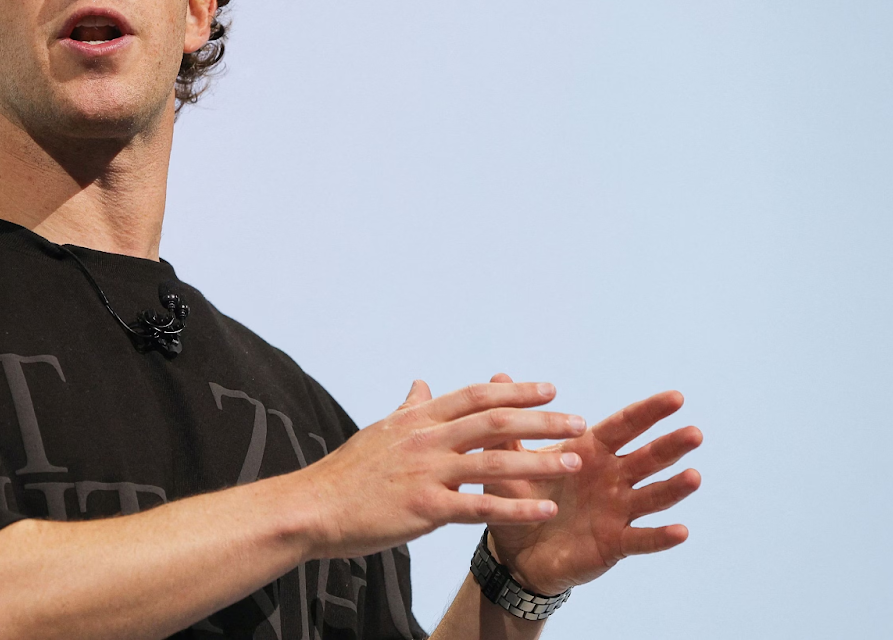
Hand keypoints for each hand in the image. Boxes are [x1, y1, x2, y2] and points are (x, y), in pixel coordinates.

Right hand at [299, 379, 588, 560]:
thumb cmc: (347, 473)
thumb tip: (422, 383)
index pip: (476, 397)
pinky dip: (516, 506)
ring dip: (540, 461)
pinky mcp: (424, 508)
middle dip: (542, 420)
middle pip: (495, 421)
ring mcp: (426, 473)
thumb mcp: (379, 431)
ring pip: (494, 461)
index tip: (550, 388)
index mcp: (417, 419)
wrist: (314, 507)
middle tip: (578, 421)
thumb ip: (408, 408)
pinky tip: (545, 509)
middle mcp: (426, 439)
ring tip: (574, 462)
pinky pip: (480, 506)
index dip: (516, 391)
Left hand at [482, 374, 703, 595]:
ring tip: (694, 476)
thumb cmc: (519, 498)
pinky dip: (660, 536)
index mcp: (589, 452)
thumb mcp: (509, 461)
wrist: (514, 550)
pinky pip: (641, 539)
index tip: (675, 397)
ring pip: (652, 496)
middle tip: (694, 432)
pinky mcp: (615, 543)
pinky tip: (680, 530)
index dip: (649, 412)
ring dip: (674, 488)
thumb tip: (499, 377)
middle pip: (647, 458)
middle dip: (670, 445)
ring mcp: (616, 511)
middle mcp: (611, 478)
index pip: (624, 426)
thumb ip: (508, 424)